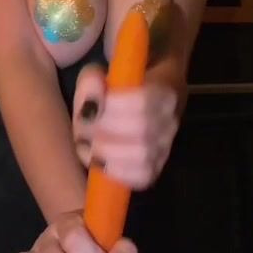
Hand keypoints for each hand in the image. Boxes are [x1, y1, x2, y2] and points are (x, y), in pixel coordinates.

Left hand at [71, 63, 178, 190]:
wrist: (138, 103)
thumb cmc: (116, 88)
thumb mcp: (100, 74)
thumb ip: (92, 80)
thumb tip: (94, 86)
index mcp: (164, 92)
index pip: (144, 102)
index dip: (112, 107)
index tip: (90, 105)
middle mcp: (170, 121)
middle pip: (142, 131)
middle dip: (104, 131)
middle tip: (82, 127)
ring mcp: (165, 147)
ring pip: (143, 157)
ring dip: (107, 153)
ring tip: (88, 145)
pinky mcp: (155, 168)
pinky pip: (143, 178)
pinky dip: (117, 173)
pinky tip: (100, 163)